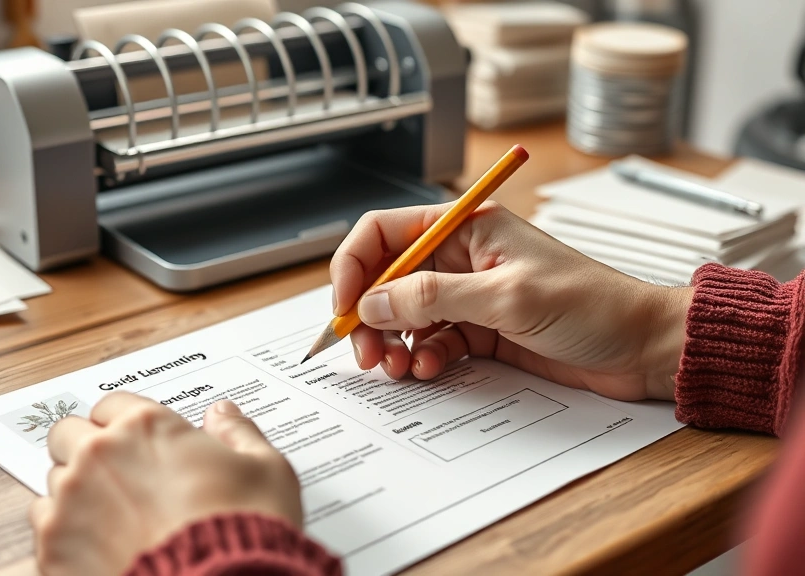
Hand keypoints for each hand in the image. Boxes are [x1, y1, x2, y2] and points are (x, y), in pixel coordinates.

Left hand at [29, 393, 300, 575]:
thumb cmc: (246, 530)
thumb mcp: (266, 470)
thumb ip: (239, 433)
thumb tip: (223, 414)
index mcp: (145, 427)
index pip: (112, 405)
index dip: (125, 424)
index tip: (136, 444)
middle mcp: (99, 456)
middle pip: (67, 434)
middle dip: (86, 450)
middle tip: (116, 478)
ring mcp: (69, 503)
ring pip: (52, 484)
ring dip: (74, 496)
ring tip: (111, 523)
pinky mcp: (52, 550)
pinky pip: (42, 530)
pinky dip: (64, 538)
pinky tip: (96, 550)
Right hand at [330, 201, 691, 401]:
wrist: (641, 347)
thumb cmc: (592, 305)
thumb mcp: (508, 297)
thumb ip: (435, 297)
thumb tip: (373, 302)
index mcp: (465, 228)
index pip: (384, 233)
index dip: (353, 267)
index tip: (343, 308)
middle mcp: (460, 258)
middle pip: (386, 279)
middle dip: (368, 315)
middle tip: (365, 352)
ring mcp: (468, 296)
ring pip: (404, 315)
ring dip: (392, 342)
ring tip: (396, 368)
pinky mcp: (479, 330)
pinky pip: (430, 342)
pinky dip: (422, 358)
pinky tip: (429, 370)